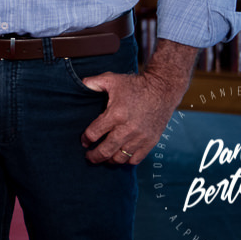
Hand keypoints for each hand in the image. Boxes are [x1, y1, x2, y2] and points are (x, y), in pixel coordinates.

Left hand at [80, 40, 196, 164]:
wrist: (162, 89)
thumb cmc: (135, 85)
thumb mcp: (111, 79)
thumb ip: (92, 83)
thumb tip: (78, 84)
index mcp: (116, 114)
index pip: (94, 133)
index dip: (86, 139)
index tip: (84, 141)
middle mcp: (128, 129)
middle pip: (106, 151)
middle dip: (94, 156)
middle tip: (88, 157)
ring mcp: (140, 137)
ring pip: (120, 158)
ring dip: (109, 160)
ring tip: (104, 157)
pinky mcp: (151, 142)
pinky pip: (135, 159)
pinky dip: (126, 160)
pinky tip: (120, 155)